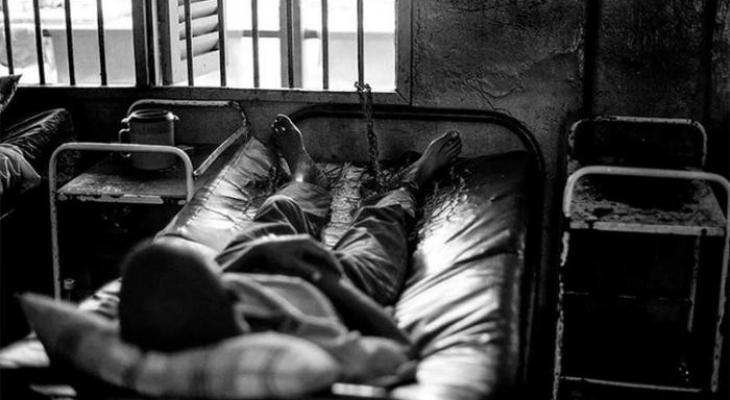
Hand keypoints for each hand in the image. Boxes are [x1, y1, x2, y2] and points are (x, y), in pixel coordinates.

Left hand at [225, 234, 342, 279]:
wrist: (263, 247)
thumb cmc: (276, 257)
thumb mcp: (291, 265)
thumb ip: (305, 270)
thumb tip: (319, 277)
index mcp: (307, 244)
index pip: (326, 254)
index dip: (334, 265)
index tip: (340, 274)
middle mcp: (308, 239)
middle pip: (325, 251)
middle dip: (334, 262)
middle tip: (341, 274)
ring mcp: (305, 240)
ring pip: (321, 250)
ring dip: (328, 260)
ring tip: (334, 271)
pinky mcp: (301, 242)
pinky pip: (316, 250)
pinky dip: (321, 258)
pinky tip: (323, 265)